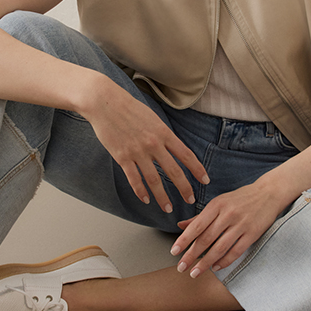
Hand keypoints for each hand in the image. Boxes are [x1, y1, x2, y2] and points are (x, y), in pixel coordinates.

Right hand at [81, 75, 208, 212]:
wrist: (104, 102)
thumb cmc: (129, 107)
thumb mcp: (153, 118)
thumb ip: (163, 134)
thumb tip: (174, 147)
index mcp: (164, 133)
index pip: (186, 155)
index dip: (197, 170)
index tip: (205, 180)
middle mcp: (153, 144)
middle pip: (174, 171)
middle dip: (184, 188)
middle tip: (191, 200)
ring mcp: (137, 152)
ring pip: (154, 180)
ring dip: (162, 197)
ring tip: (168, 208)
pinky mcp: (122, 157)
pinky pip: (134, 179)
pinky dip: (140, 191)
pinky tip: (145, 199)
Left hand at [171, 176, 301, 276]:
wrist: (269, 193)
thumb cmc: (241, 198)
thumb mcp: (219, 202)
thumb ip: (200, 216)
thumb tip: (180, 226)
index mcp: (216, 205)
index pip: (197, 226)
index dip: (184, 240)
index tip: (173, 252)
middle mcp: (227, 214)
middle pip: (206, 239)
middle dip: (191, 255)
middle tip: (181, 267)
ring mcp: (241, 224)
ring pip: (219, 248)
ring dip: (205, 263)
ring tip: (195, 273)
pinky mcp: (253, 233)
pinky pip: (236, 251)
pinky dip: (224, 261)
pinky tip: (215, 267)